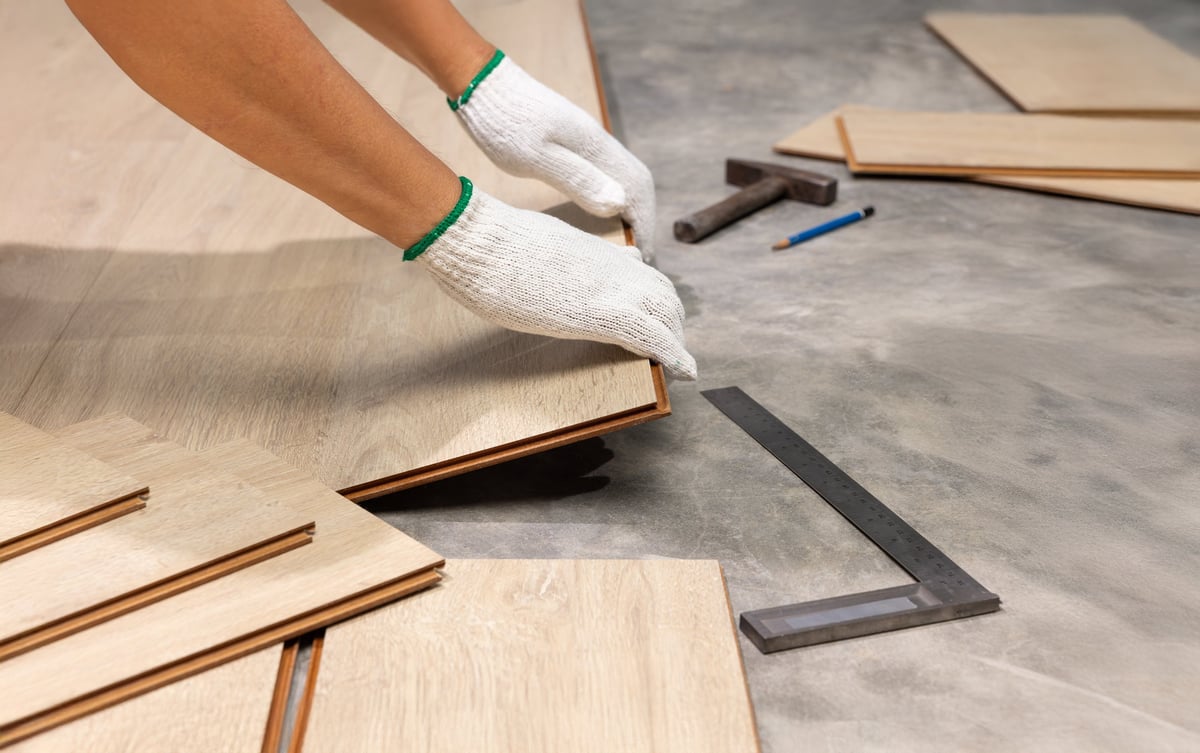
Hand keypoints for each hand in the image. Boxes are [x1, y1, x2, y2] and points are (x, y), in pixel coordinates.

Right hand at [411, 178, 694, 379]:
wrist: (478, 239)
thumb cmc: (493, 243)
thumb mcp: (540, 242)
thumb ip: (570, 254)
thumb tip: (581, 258)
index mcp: (594, 252)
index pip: (641, 272)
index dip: (655, 297)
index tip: (658, 315)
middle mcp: (611, 266)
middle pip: (663, 293)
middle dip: (671, 321)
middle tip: (671, 347)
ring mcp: (611, 287)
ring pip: (666, 312)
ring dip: (675, 339)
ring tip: (678, 362)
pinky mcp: (602, 313)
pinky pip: (652, 336)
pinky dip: (675, 354)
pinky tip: (685, 371)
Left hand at [451, 53, 657, 260]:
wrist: (481, 83)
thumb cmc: (502, 123)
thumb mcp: (535, 157)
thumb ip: (578, 179)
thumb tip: (620, 204)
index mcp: (594, 146)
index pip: (636, 188)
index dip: (644, 223)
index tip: (644, 255)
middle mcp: (597, 141)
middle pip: (637, 181)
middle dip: (643, 217)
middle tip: (639, 252)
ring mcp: (584, 139)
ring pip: (621, 175)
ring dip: (629, 205)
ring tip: (623, 238)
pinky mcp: (569, 140)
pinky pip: (603, 171)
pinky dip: (610, 194)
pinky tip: (599, 210)